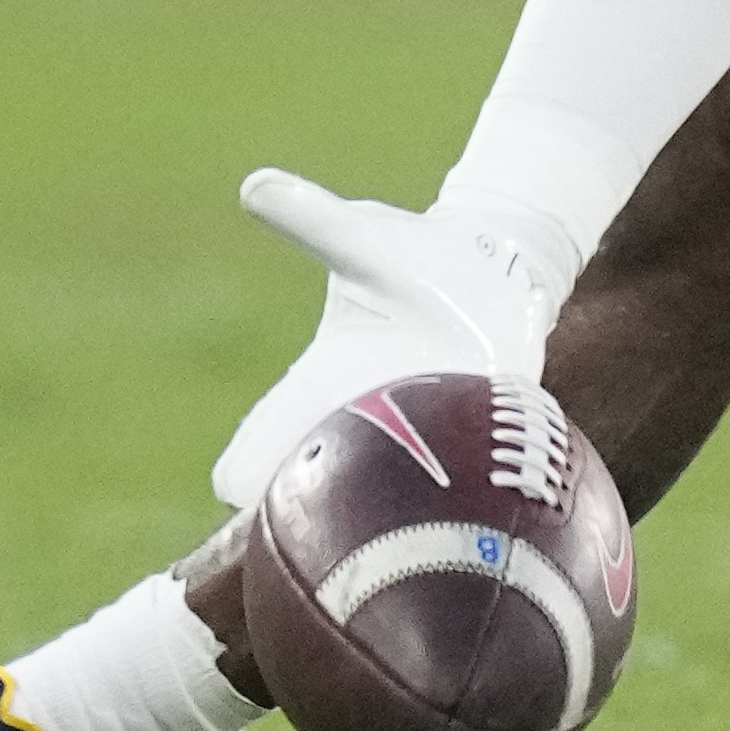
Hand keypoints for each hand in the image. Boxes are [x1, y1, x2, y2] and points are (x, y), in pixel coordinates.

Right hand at [205, 171, 580, 507]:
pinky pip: (466, 476)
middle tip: (285, 544)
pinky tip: (458, 512)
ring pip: (396, 489)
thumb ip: (310, 218)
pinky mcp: (482, 423)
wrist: (497, 268)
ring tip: (377, 539)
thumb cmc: (417, 256)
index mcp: (329, 377)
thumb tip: (254, 186)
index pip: (269, 437)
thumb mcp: (362, 236)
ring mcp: (429, 424)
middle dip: (306, 510)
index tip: (232, 495)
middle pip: (326, 479)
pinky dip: (457, 490)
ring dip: (388, 505)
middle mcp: (373, 411)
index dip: (245, 470)